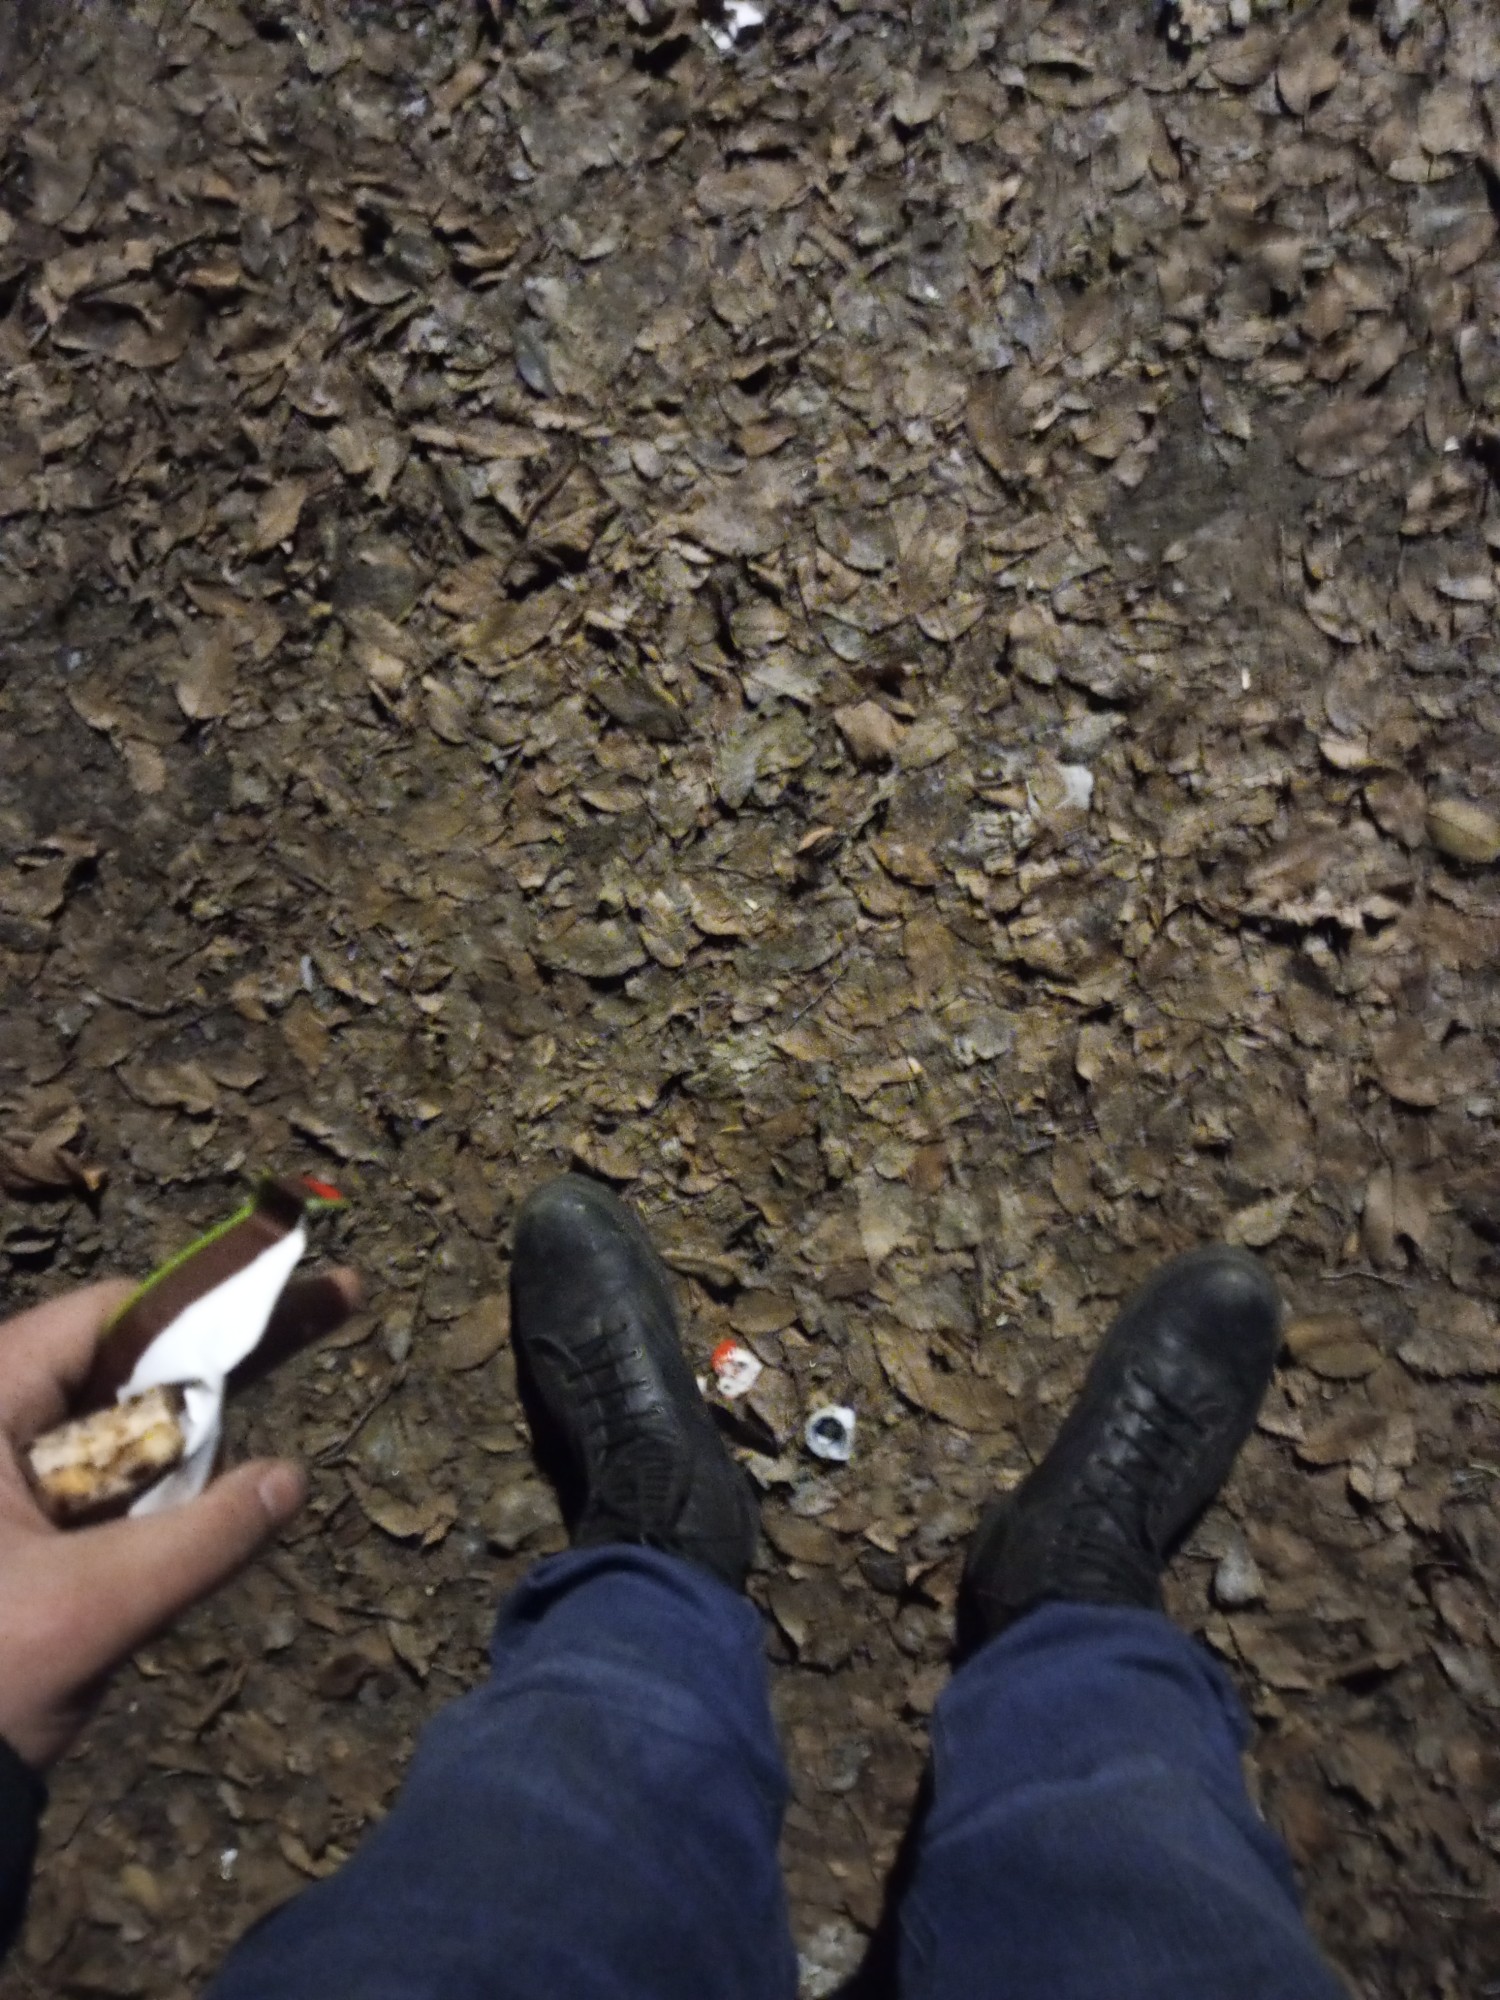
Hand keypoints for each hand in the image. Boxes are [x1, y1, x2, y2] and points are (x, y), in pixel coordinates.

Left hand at [0, 1270, 358, 1767]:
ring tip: (298, 1361)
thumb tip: (291, 1478)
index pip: (103, 1319)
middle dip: (221, 1342)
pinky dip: (163, 1468)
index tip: (283, 1298)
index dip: (196, 1308)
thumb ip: (202, 1539)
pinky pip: (104, 1471)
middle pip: (122, 1360)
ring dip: (197, 1413)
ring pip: (120, 1417)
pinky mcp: (19, 1522)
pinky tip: (226, 1476)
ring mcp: (6, 1475)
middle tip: (331, 1296)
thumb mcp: (95, 1607)